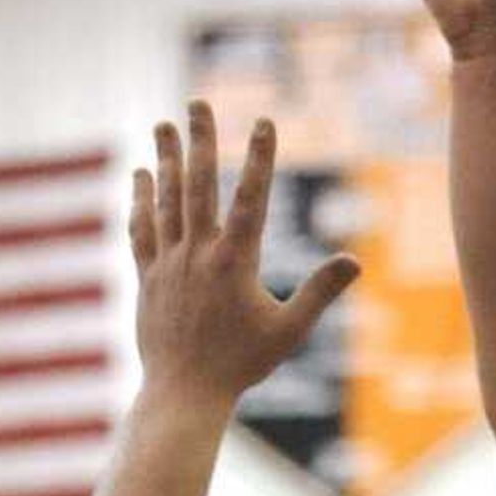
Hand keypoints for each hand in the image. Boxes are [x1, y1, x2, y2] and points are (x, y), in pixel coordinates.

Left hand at [127, 100, 356, 408]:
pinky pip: (142, 229)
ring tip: (163, 124)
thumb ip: (319, 292)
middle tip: (197, 102)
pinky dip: (141, 200)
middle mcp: (197, 255)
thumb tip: (354, 261)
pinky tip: (141, 175)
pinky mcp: (148, 277)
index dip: (261, 158)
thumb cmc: (242, 365)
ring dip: (166, 159)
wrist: (185, 393)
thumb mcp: (288, 331)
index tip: (265, 121)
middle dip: (201, 140)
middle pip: (198, 186)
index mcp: (234, 263)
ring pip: (166, 200)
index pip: (251, 199)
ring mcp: (168, 263)